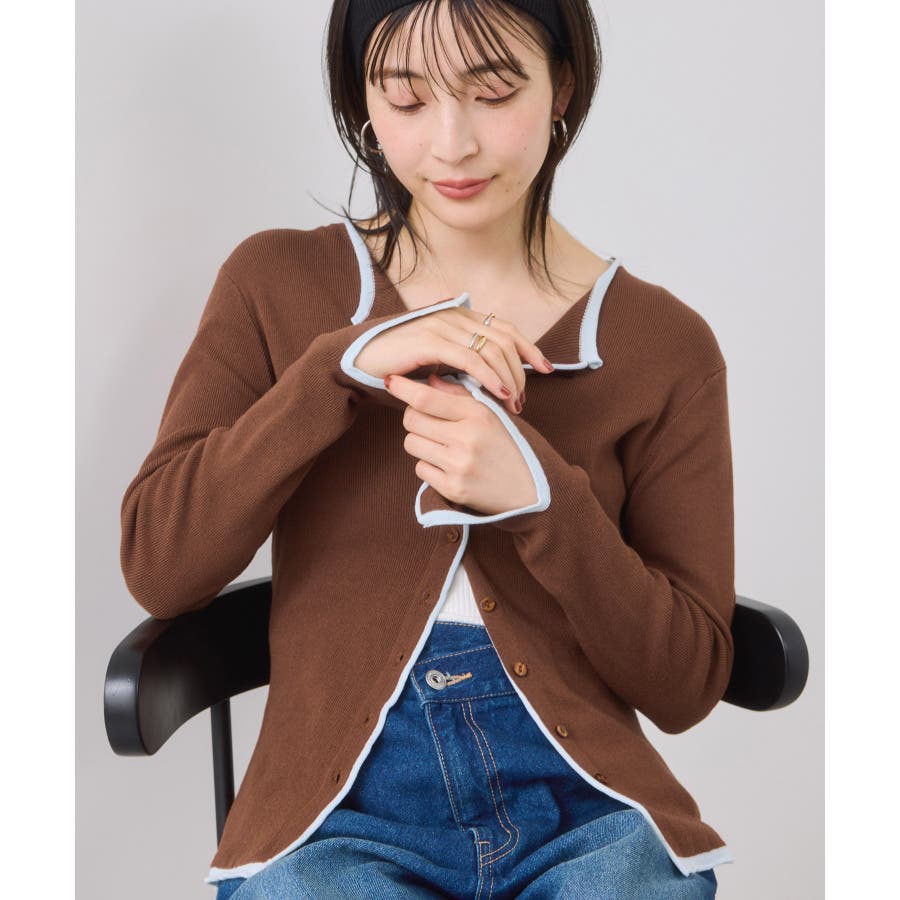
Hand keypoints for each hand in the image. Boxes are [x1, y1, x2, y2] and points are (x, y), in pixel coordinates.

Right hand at [354, 303, 553, 416]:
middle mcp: (455, 316)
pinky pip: (471, 359)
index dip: (529, 349)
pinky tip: (499, 394)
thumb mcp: (439, 362)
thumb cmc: (400, 365)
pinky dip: (489, 377)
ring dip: (508, 378)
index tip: (547, 369)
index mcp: (460, 317)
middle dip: (521, 371)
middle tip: (524, 400)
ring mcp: (443, 326)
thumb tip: (494, 382)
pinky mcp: (431, 341)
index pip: (506, 329)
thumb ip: (463, 364)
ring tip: (514, 403)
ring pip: (492, 349)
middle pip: (504, 340)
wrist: (361, 359)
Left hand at [386, 372, 538, 515]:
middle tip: (429, 421)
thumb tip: (428, 380)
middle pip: (412, 419)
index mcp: (478, 414)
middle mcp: (467, 439)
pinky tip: (449, 466)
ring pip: (412, 443)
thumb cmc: (509, 446)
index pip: (427, 398)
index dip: (403, 388)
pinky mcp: (453, 489)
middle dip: (414, 417)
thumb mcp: (493, 414)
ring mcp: (459, 465)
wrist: (531, 491)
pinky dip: (429, 466)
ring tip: (442, 445)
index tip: (390, 381)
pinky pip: (420, 469)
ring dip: (421, 442)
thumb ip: (461, 395)